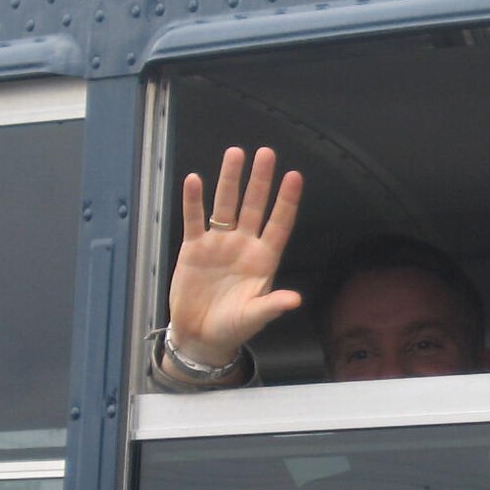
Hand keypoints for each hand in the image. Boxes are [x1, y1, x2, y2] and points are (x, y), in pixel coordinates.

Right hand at [163, 146, 304, 379]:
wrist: (200, 336)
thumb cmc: (233, 327)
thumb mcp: (254, 317)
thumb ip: (272, 305)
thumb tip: (295, 299)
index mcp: (263, 259)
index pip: (279, 223)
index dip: (287, 201)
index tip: (294, 176)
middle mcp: (244, 245)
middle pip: (254, 206)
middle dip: (260, 180)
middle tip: (266, 153)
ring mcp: (219, 244)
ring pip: (225, 205)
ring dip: (230, 180)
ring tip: (235, 154)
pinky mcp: (194, 248)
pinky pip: (194, 220)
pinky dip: (194, 201)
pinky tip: (195, 181)